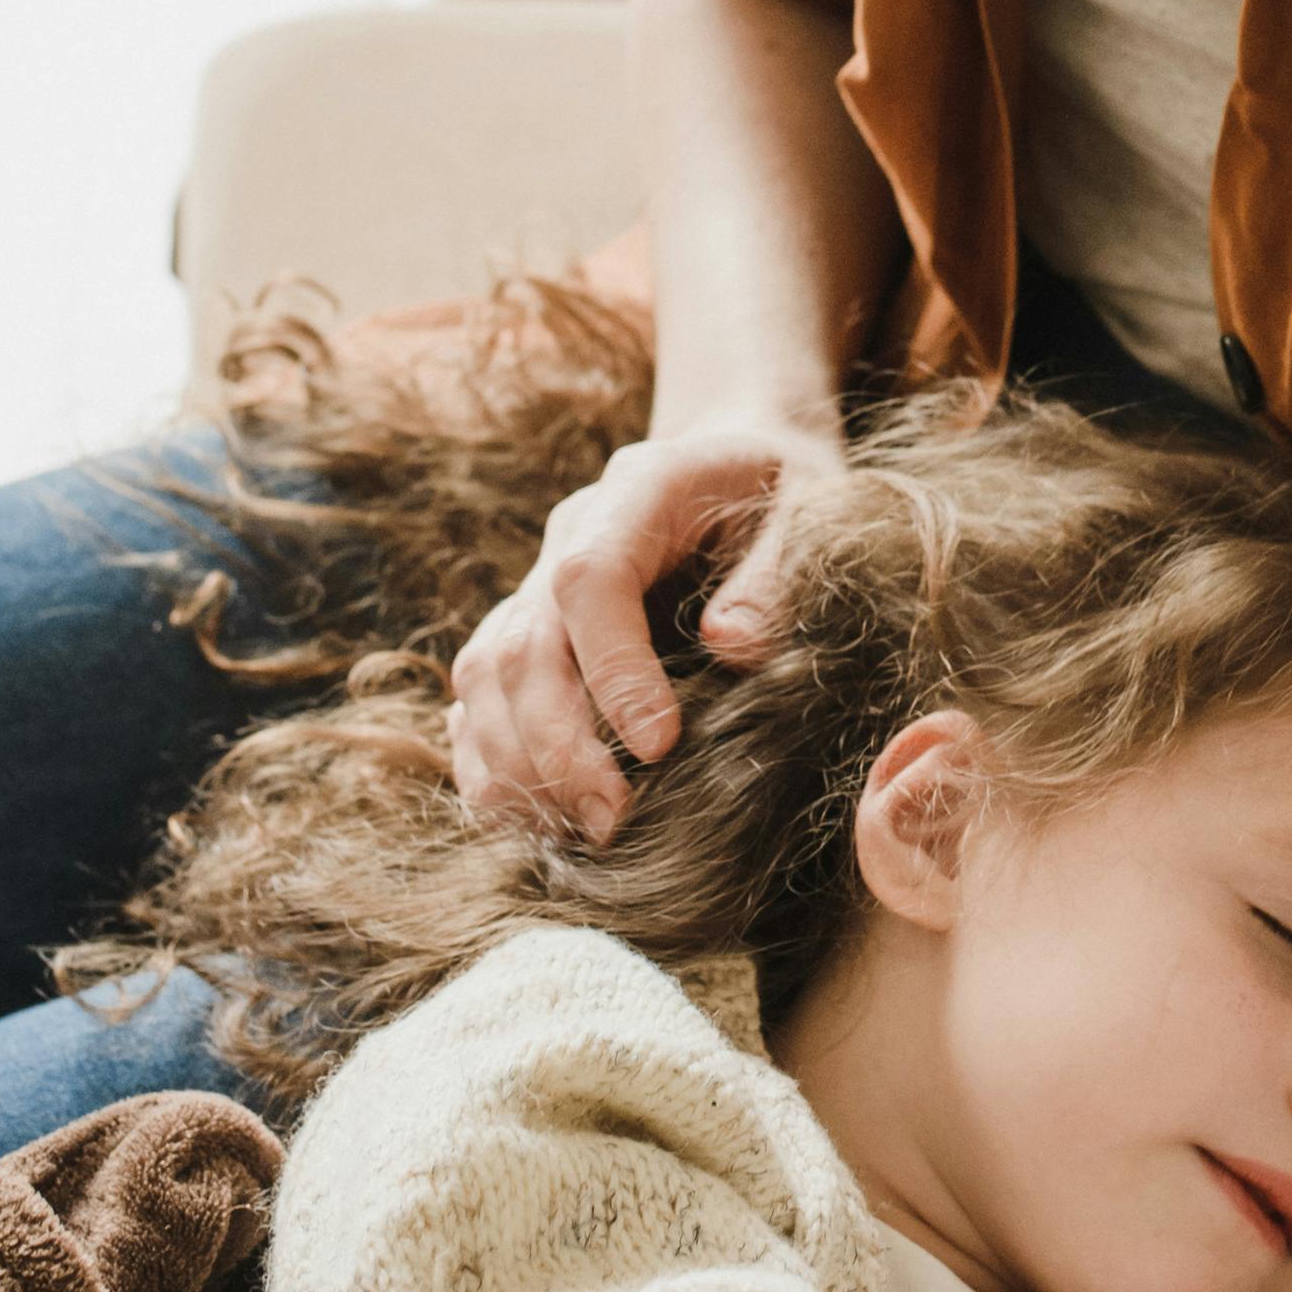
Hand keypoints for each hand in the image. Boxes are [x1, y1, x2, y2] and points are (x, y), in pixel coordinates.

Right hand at [446, 414, 834, 840]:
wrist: (740, 460)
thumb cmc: (785, 492)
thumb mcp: (812, 510)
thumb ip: (774, 576)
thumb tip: (731, 650)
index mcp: (638, 490)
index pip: (590, 580)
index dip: (612, 669)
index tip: (658, 747)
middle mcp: (570, 534)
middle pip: (524, 642)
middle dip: (557, 745)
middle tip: (610, 821)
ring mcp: (539, 582)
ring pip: (484, 674)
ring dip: (516, 763)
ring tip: (573, 831)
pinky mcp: (530, 627)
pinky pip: (479, 695)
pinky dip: (490, 758)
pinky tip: (531, 813)